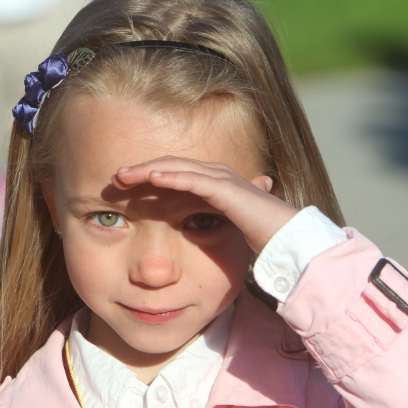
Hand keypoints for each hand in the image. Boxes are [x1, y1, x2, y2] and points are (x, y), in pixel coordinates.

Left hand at [113, 156, 298, 253]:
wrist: (292, 242)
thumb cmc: (262, 239)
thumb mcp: (225, 230)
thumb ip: (208, 225)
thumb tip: (190, 234)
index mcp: (216, 183)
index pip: (175, 172)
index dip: (148, 175)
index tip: (124, 186)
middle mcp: (219, 175)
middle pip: (171, 165)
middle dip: (142, 168)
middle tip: (115, 177)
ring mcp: (225, 180)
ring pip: (178, 168)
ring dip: (148, 170)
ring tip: (123, 176)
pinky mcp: (229, 192)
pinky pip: (195, 180)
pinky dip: (172, 177)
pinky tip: (151, 179)